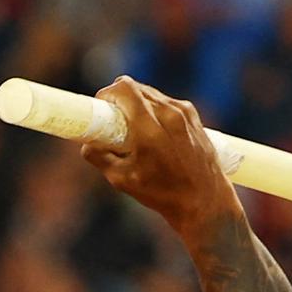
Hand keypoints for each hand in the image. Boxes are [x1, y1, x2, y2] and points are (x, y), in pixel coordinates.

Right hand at [81, 78, 240, 238]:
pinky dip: (155, 111)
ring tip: (134, 131)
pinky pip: (166, 103)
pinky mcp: (194, 117)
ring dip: (137, 104)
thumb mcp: (123, 179)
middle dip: (120, 100)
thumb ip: (98, 157)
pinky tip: (154, 132)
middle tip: (113, 122)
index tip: (102, 108)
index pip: (124, 89)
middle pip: (135, 88)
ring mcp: (185, 113)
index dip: (107, 94)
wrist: (205, 203)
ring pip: (150, 94)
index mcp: (151, 129)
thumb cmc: (164, 194)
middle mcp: (170, 115)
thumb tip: (85, 143)